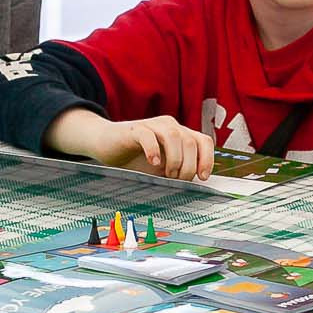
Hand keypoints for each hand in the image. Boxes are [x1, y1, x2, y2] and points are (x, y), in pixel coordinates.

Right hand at [55, 112, 214, 179]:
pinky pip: (148, 136)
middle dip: (188, 166)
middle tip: (177, 179)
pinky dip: (153, 150)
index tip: (202, 178)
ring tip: (167, 174)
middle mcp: (170, 126)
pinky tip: (152, 163)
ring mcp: (152, 125)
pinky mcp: (134, 129)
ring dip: (175, 159)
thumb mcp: (162, 168)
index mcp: (180, 134)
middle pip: (191, 142)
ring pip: (174, 136)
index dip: (207, 159)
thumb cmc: (135, 158)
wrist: (106, 144)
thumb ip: (178, 172)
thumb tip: (195, 186)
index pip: (204, 141)